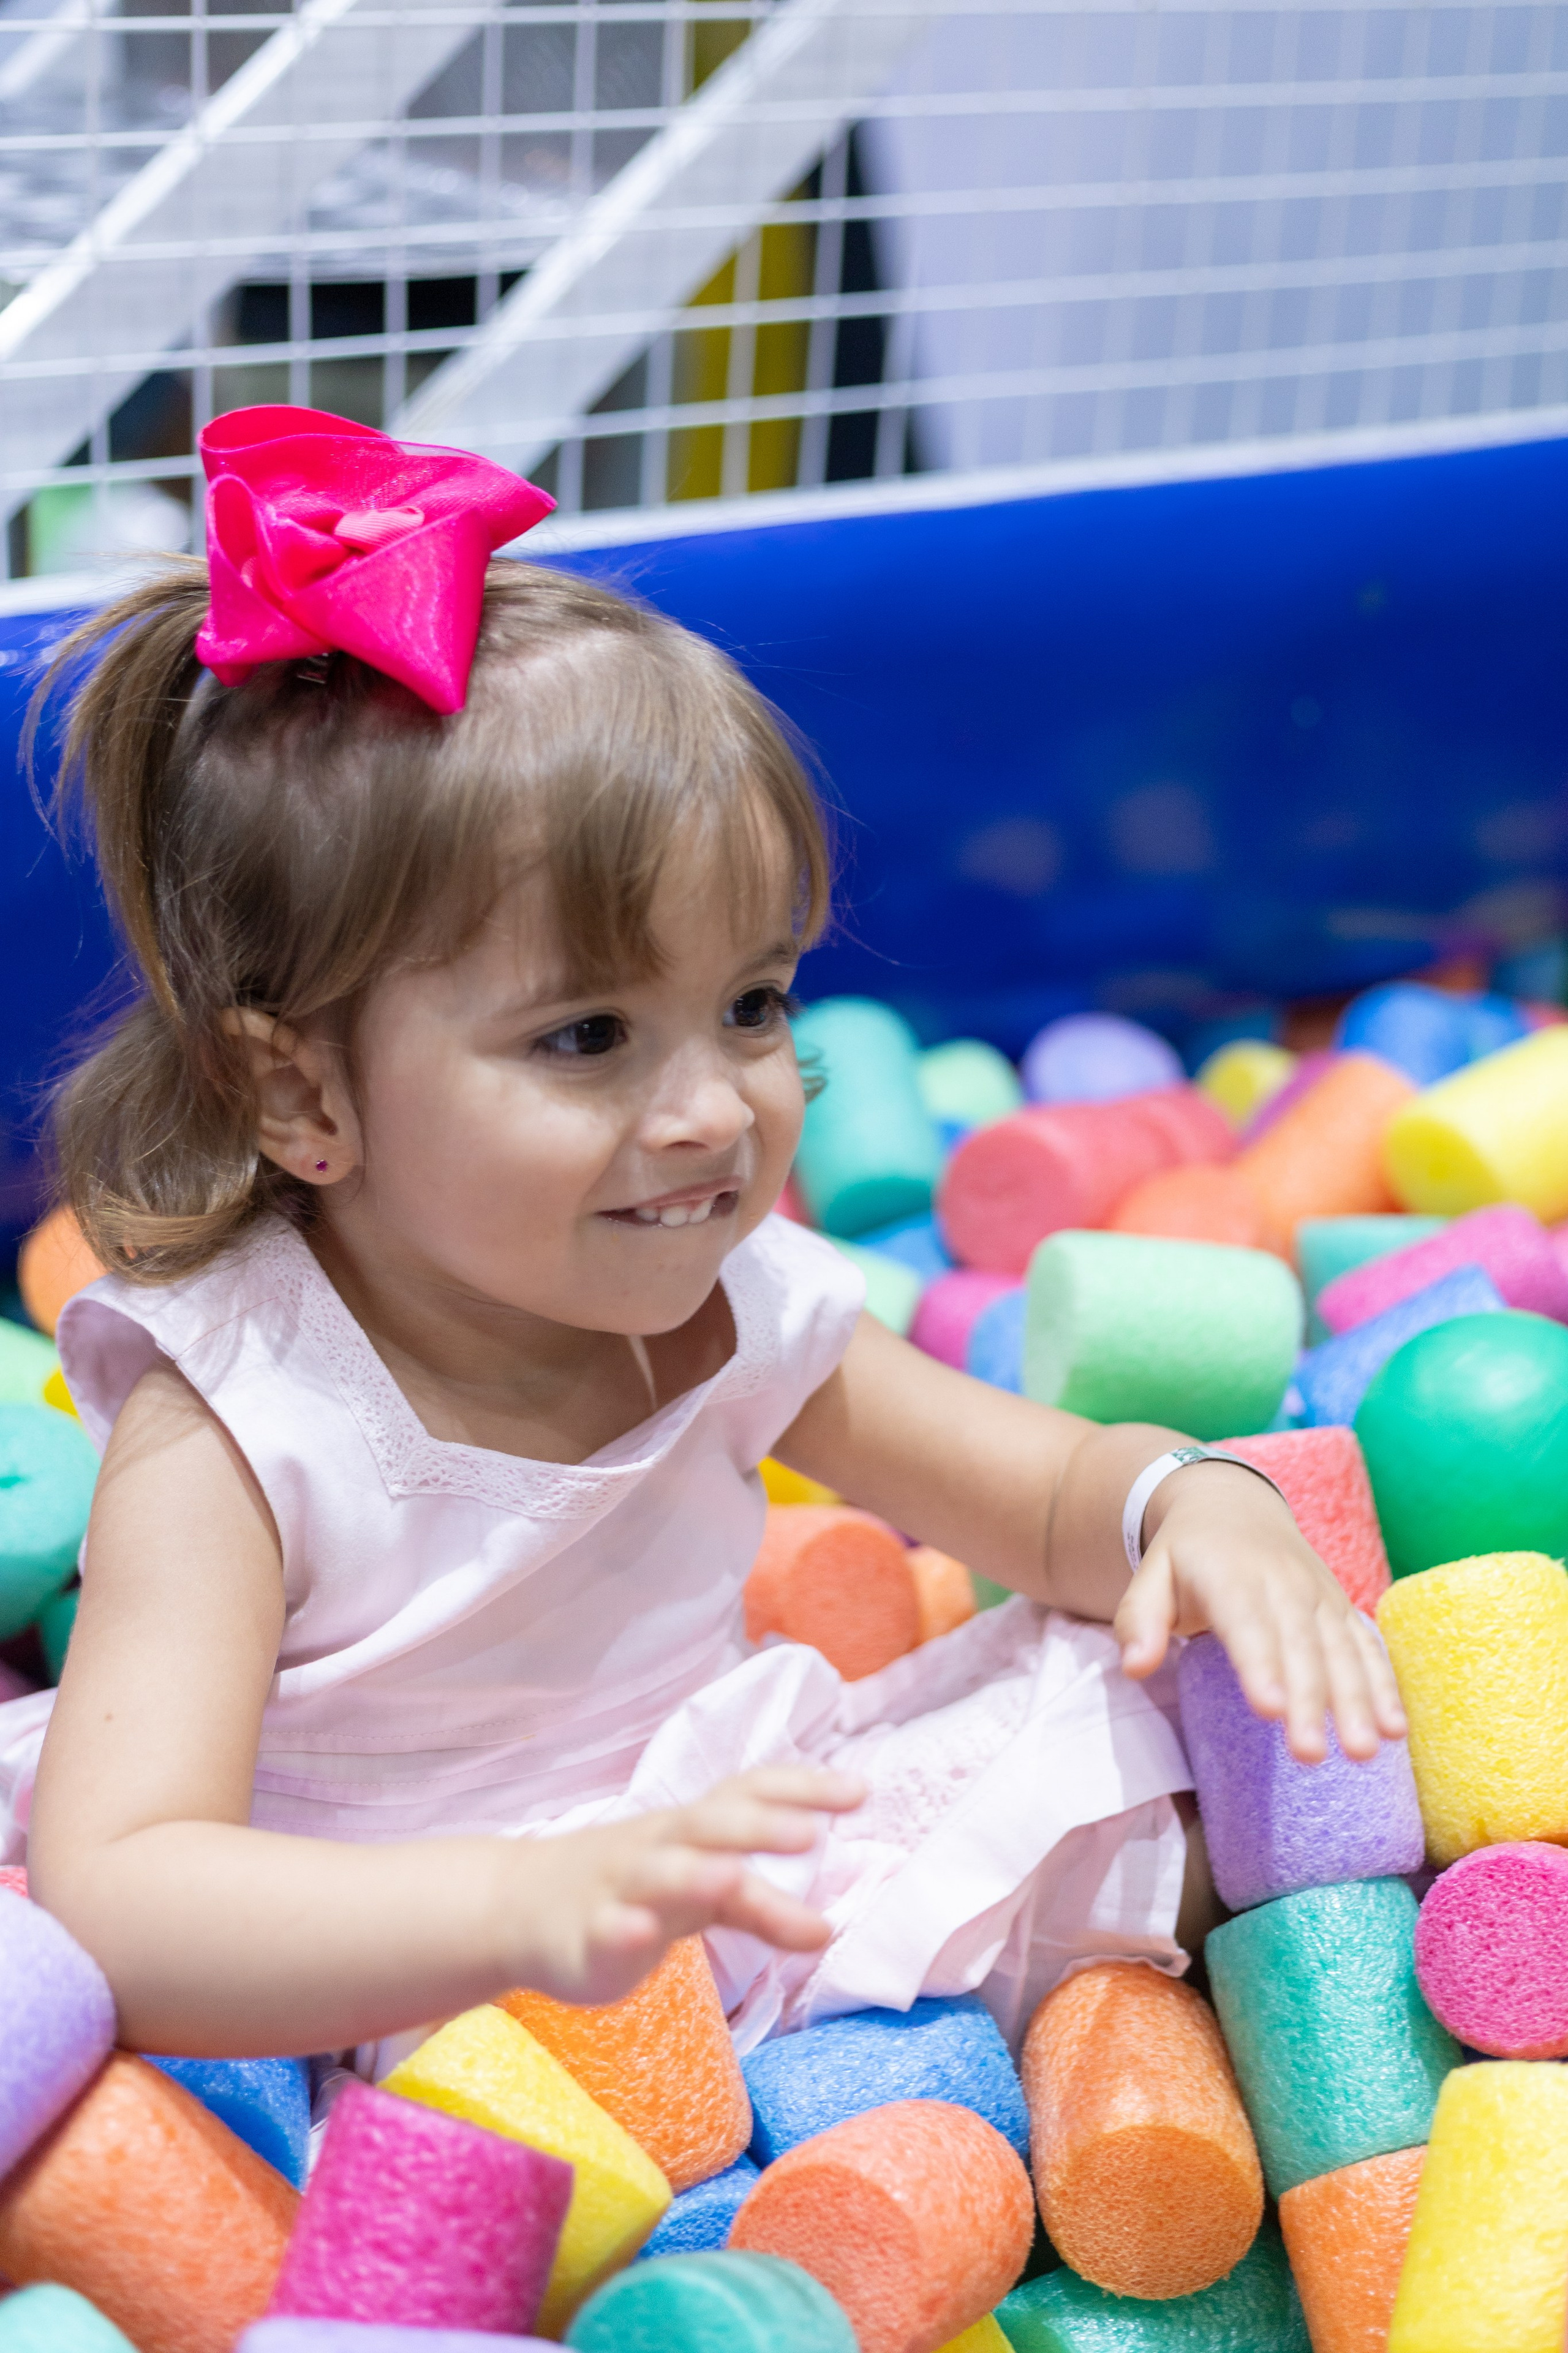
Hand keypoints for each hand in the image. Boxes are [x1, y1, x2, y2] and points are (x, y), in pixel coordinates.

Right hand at [500, 1765, 864, 2006]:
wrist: (521, 1906)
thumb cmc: (632, 1889)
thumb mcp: (701, 1892)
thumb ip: (762, 1907)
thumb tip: (827, 1928)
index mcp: (691, 1827)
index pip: (749, 1792)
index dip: (802, 1788)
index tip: (860, 1790)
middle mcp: (659, 1845)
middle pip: (709, 1824)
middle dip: (757, 1826)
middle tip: (810, 1834)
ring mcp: (618, 1886)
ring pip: (657, 1872)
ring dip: (695, 1870)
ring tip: (733, 1876)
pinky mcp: (583, 1933)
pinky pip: (602, 1926)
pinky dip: (620, 1927)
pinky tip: (637, 1932)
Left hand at [1112, 1461, 1406, 1764]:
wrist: (1233, 1504)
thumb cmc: (1187, 1555)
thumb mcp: (1151, 1575)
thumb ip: (1139, 1619)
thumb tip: (1134, 1667)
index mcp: (1230, 1574)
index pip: (1246, 1623)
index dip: (1260, 1665)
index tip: (1270, 1710)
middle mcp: (1282, 1583)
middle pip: (1299, 1646)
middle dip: (1308, 1701)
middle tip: (1310, 1756)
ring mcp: (1319, 1595)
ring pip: (1341, 1650)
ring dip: (1355, 1701)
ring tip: (1362, 1751)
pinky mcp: (1341, 1609)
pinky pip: (1366, 1647)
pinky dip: (1384, 1686)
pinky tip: (1395, 1729)